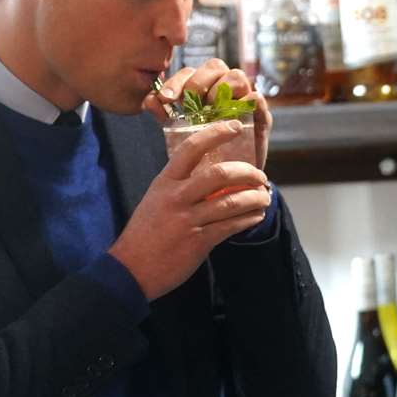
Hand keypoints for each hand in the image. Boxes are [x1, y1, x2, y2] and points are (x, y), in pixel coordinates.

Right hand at [109, 119, 271, 299]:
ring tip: (265, 197)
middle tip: (260, 176)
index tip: (235, 127)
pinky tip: (256, 216)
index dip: (216, 133)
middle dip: (247, 172)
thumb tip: (210, 174)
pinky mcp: (199, 241)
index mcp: (165, 182)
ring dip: (255, 198)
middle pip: (219, 174)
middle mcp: (177, 197)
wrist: (131, 269)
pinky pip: (231, 226)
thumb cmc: (145, 232)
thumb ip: (180, 185)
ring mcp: (188, 220)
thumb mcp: (156, 199)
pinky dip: (249, 219)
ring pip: (231, 202)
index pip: (191, 148)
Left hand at [144, 59, 271, 168]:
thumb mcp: (180, 134)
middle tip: (189, 102)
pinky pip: (257, 98)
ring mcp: (245, 101)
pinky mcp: (261, 116)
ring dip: (221, 89)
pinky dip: (245, 102)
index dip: (177, 80)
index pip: (191, 72)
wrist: (227, 185)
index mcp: (205, 90)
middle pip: (216, 65)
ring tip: (210, 111)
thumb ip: (165, 116)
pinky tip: (229, 118)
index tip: (166, 98)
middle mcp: (225, 90)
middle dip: (198, 81)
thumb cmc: (203, 155)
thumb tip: (149, 99)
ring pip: (237, 76)